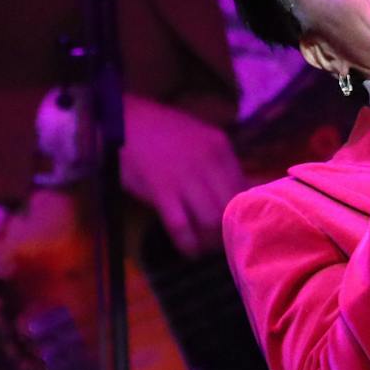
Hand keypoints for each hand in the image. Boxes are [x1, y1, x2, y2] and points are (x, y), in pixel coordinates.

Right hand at [121, 95, 245, 256]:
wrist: (123, 118)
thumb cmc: (161, 131)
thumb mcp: (199, 139)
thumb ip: (221, 164)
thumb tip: (246, 190)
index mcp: (220, 148)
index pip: (244, 189)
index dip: (243, 212)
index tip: (238, 225)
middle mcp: (208, 162)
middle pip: (231, 207)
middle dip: (229, 230)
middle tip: (224, 243)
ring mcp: (185, 176)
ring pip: (211, 220)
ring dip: (211, 241)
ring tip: (207, 248)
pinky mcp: (161, 190)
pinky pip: (181, 226)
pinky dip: (188, 244)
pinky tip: (189, 251)